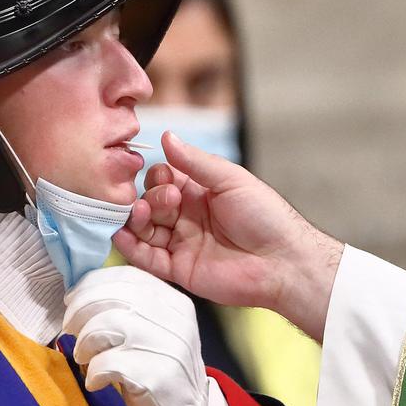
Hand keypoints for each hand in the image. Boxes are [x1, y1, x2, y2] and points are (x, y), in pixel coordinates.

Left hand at [63, 265, 209, 405]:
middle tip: (70, 330)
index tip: (72, 301)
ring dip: (85, 342)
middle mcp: (177, 321)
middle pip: (115, 297)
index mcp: (176, 304)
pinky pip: (109, 362)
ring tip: (83, 358)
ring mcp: (169, 349)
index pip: (128, 277)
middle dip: (81, 310)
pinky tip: (96, 382)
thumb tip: (82, 292)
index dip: (92, 285)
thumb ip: (131, 309)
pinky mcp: (157, 378)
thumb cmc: (160, 375)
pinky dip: (94, 372)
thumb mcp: (154, 334)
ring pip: (109, 324)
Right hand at [113, 132, 342, 341]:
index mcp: (201, 193)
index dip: (158, 178)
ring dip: (135, 219)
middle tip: (170, 200)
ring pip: (144, 229)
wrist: (283, 261)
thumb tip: (168, 136)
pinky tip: (122, 235)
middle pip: (151, 203)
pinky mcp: (179, 269)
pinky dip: (130, 248)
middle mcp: (188, 217)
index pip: (164, 180)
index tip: (165, 178)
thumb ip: (196, 162)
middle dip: (151, 198)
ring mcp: (182, 243)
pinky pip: (147, 259)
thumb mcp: (231, 180)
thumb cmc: (266, 217)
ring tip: (140, 213)